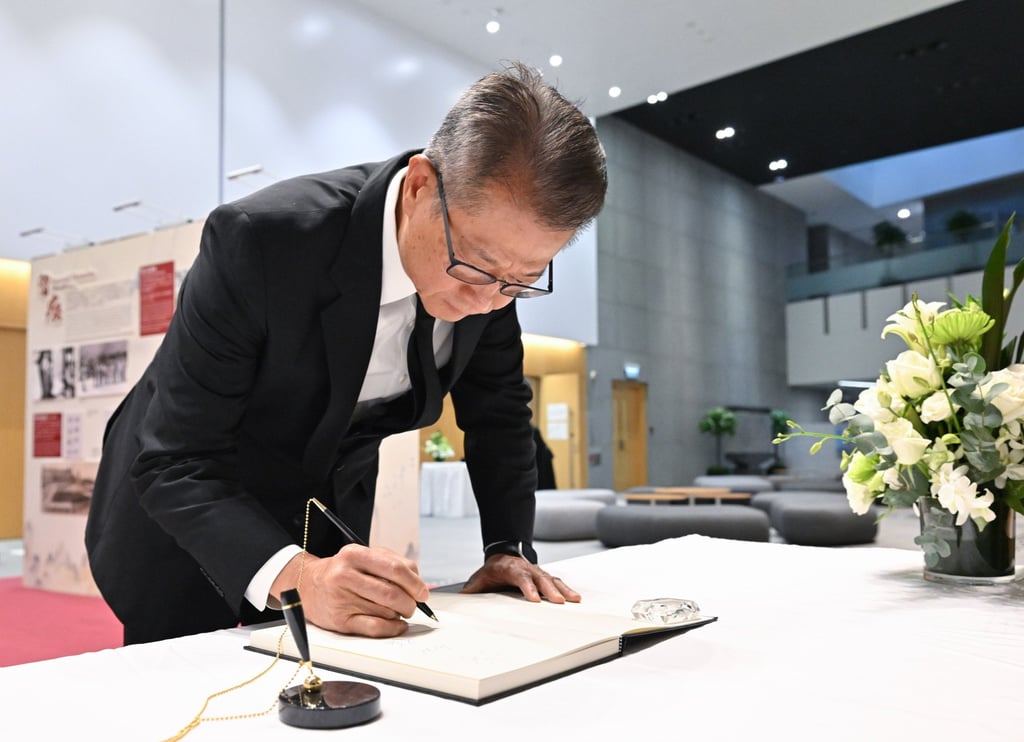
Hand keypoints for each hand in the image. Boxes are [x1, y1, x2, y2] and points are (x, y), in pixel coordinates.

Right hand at [270, 544, 429, 637]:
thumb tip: (418, 583)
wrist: (308, 585)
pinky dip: (392, 628)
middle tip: (414, 605)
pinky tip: (397, 624)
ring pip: (386, 611)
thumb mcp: (364, 556)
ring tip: (398, 610)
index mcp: (355, 555)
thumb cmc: (344, 570)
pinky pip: (375, 628)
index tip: (423, 592)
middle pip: (392, 594)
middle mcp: (345, 576)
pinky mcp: (340, 620)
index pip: (395, 569)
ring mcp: (341, 599)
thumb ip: (392, 563)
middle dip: (410, 602)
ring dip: (400, 614)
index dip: (415, 583)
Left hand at [460, 554, 580, 603]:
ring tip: (574, 599)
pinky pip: (557, 581)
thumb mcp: (480, 578)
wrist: (503, 554)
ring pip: (552, 579)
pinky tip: (575, 597)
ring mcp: (537, 572)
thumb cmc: (493, 570)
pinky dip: (567, 588)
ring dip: (563, 589)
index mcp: (511, 569)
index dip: (527, 587)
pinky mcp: (545, 576)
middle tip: (558, 601)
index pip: (520, 577)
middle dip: (550, 590)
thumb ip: (473, 589)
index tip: (533, 598)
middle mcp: (527, 569)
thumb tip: (461, 599)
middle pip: (540, 579)